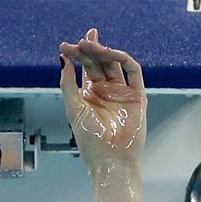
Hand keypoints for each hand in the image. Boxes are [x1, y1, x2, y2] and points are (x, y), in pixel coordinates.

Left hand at [59, 28, 146, 168]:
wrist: (111, 161)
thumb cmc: (91, 141)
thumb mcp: (73, 109)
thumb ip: (68, 85)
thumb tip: (64, 60)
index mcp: (90, 96)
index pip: (86, 68)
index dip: (77, 55)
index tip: (66, 45)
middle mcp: (106, 92)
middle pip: (99, 63)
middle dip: (90, 49)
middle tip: (81, 41)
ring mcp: (121, 92)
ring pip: (114, 64)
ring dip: (104, 52)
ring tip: (92, 46)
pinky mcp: (137, 95)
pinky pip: (133, 71)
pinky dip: (123, 59)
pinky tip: (110, 54)